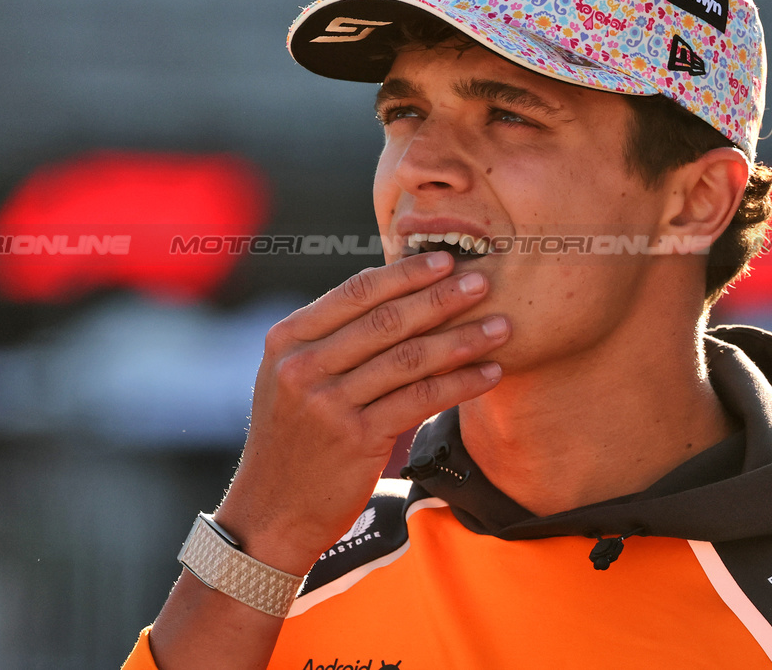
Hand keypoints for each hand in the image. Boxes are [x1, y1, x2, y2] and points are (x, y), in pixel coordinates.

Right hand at [214, 250, 508, 575]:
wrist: (271, 511)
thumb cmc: (295, 438)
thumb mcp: (291, 379)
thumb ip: (333, 339)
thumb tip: (399, 295)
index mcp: (287, 340)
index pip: (355, 293)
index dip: (404, 273)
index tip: (444, 259)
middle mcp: (303, 367)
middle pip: (387, 321)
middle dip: (441, 298)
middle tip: (483, 282)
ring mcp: (328, 404)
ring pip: (409, 359)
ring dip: (462, 340)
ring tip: (500, 327)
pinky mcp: (356, 439)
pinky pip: (421, 401)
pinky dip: (460, 384)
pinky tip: (488, 373)